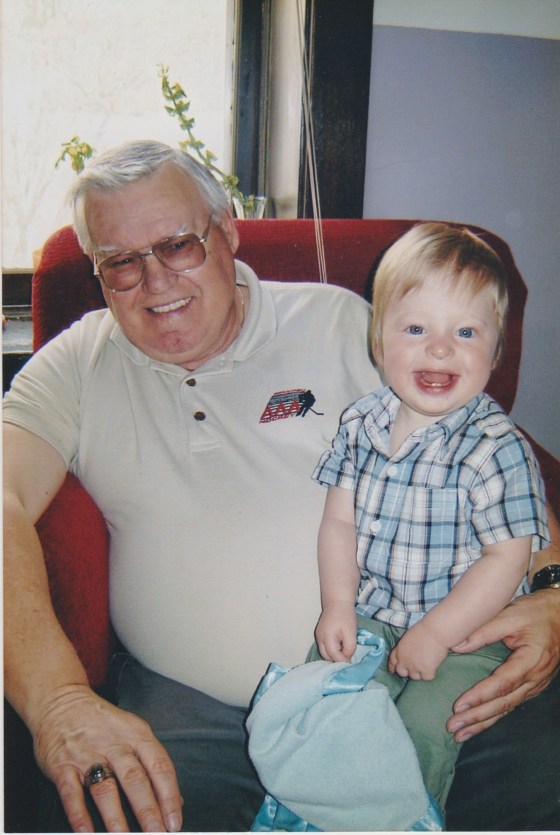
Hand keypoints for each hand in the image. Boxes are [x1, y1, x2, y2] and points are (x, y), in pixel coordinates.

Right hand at [32, 683, 182, 831]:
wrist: (61, 701)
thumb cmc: (101, 721)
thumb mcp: (132, 731)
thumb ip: (153, 762)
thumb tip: (176, 797)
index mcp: (137, 734)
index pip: (159, 766)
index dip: (169, 796)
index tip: (174, 821)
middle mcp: (114, 743)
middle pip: (135, 779)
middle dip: (147, 810)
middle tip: (155, 833)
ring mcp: (87, 754)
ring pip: (105, 787)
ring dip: (115, 817)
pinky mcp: (63, 765)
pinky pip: (72, 792)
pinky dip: (79, 815)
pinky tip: (87, 832)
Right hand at [315, 603, 356, 660]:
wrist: (337, 601)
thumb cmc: (345, 615)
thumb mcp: (351, 632)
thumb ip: (350, 647)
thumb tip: (347, 658)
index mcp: (326, 636)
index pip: (333, 655)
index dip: (343, 660)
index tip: (352, 661)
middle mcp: (319, 638)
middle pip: (327, 656)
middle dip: (337, 659)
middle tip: (348, 656)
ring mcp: (318, 636)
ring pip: (325, 653)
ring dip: (334, 655)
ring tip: (344, 650)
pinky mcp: (319, 635)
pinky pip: (324, 647)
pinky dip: (332, 650)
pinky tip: (340, 646)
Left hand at [388, 620, 447, 679]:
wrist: (435, 631)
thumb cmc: (424, 630)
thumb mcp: (408, 637)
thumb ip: (405, 648)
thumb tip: (408, 655)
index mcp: (399, 650)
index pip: (392, 661)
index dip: (392, 667)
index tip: (392, 671)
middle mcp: (404, 660)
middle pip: (402, 672)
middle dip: (407, 671)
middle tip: (415, 667)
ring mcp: (414, 667)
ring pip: (415, 677)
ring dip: (419, 672)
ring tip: (427, 663)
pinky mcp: (426, 671)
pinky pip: (427, 677)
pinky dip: (431, 673)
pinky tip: (434, 665)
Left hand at [447, 590, 559, 741]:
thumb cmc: (535, 612)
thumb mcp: (509, 615)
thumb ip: (483, 631)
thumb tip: (455, 646)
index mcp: (530, 660)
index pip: (502, 684)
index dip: (480, 696)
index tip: (459, 706)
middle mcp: (534, 678)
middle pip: (503, 703)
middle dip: (477, 718)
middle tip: (453, 727)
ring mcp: (535, 685)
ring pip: (507, 708)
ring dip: (483, 723)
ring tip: (460, 735)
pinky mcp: (532, 686)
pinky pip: (511, 704)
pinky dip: (493, 716)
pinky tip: (478, 725)